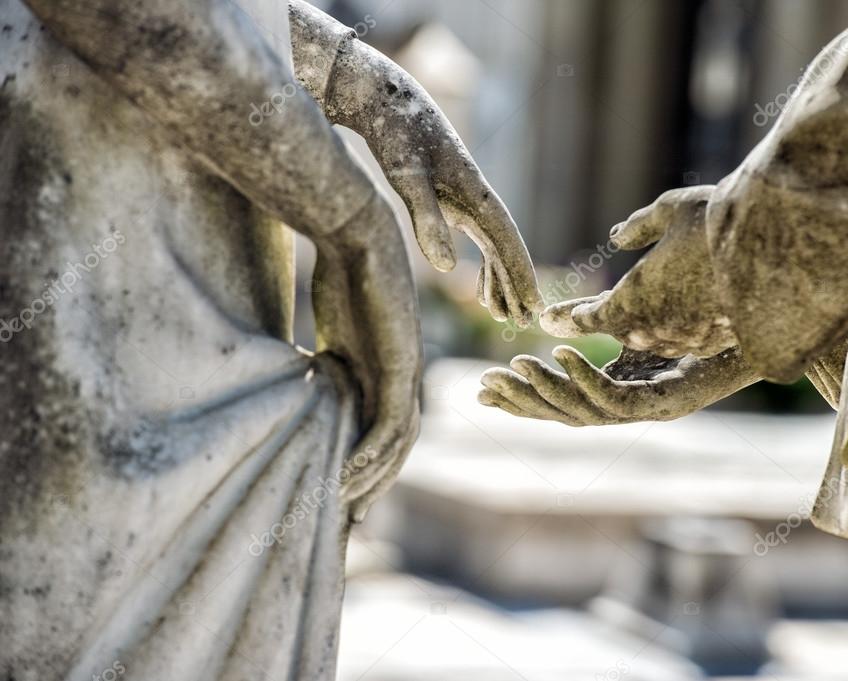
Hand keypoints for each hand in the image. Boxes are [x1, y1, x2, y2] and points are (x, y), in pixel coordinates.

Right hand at [311, 194, 422, 521]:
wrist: (354, 229)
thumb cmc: (338, 272)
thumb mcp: (330, 331)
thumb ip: (325, 363)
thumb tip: (303, 382)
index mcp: (386, 368)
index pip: (385, 427)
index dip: (371, 463)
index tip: (346, 492)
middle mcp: (403, 373)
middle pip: (398, 442)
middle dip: (378, 481)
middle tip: (355, 516)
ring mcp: (405, 369)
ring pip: (398, 440)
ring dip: (375, 477)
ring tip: (349, 506)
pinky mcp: (400, 361)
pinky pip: (391, 420)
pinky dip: (372, 454)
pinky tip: (349, 478)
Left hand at [325, 39, 541, 325]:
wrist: (385, 99)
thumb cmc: (396, 134)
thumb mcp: (406, 177)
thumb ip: (427, 220)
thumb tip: (448, 270)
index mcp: (476, 194)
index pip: (507, 243)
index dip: (522, 277)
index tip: (535, 307)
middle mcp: (478, 198)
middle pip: (505, 249)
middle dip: (516, 287)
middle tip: (524, 323)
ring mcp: (466, 199)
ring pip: (493, 248)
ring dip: (500, 280)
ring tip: (503, 315)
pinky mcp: (451, 199)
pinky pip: (478, 240)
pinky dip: (483, 266)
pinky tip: (480, 289)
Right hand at [478, 345, 757, 425]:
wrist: (765, 323)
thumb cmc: (705, 320)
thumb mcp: (637, 319)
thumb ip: (594, 322)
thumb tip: (550, 318)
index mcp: (624, 391)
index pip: (561, 404)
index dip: (522, 400)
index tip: (482, 388)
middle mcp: (634, 408)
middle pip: (565, 416)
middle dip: (523, 402)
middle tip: (483, 385)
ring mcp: (652, 410)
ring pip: (585, 413)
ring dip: (547, 392)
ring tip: (516, 367)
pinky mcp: (670, 404)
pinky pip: (617, 399)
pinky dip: (585, 379)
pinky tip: (561, 355)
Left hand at [540, 186, 736, 356]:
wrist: (781, 253)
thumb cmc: (719, 223)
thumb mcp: (673, 210)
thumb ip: (640, 225)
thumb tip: (615, 237)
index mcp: (631, 299)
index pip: (591, 316)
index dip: (569, 318)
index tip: (549, 319)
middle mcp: (654, 328)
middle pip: (623, 328)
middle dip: (608, 319)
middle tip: (582, 317)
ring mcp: (687, 340)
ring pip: (656, 338)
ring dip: (646, 325)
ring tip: (641, 314)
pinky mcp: (717, 343)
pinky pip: (688, 339)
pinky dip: (681, 328)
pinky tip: (687, 315)